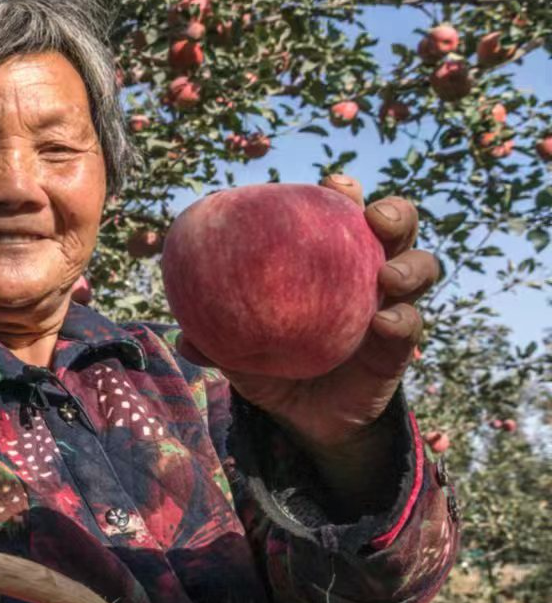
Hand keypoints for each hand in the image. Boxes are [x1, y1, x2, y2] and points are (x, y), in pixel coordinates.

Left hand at [176, 175, 441, 457]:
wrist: (305, 418)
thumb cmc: (272, 365)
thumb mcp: (240, 352)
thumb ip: (216, 339)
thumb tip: (182, 338)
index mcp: (330, 260)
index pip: (344, 214)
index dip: (346, 193)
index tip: (334, 184)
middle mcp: (368, 275)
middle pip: (397, 230)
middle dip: (394, 214)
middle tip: (375, 218)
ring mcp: (391, 307)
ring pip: (420, 269)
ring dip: (409, 266)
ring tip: (387, 277)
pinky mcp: (399, 347)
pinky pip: (409, 326)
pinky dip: (402, 321)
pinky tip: (385, 323)